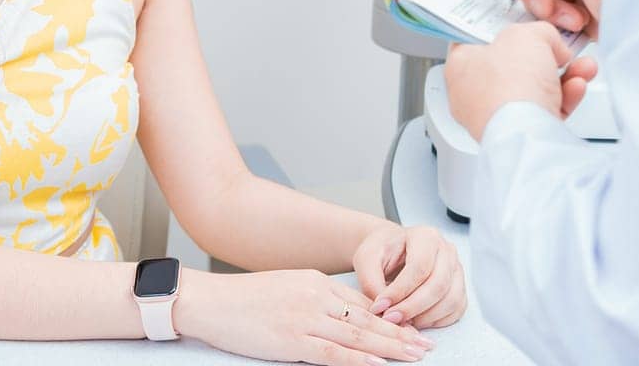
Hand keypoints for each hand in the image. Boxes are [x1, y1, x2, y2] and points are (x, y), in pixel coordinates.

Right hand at [175, 266, 435, 364]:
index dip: (391, 317)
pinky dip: (358, 360)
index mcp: (315, 281)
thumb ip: (315, 299)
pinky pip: (332, 353)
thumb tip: (343, 317)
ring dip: (390, 347)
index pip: (363, 303)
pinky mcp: (292, 340)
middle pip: (368, 319)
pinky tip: (377, 364)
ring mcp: (305, 318)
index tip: (413, 327)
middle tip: (427, 344)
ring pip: (358, 335)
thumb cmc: (243, 299)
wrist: (210, 301)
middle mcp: (316, 296)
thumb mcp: (286, 288)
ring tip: (415, 355)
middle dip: (401, 334)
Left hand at [352, 224, 465, 330]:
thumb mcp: (366, 260)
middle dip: (413, 307)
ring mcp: (456, 269)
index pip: (419, 267)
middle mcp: (446, 251)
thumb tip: (382, 309)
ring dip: (426, 317)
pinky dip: (437, 321)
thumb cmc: (382, 251)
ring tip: (403, 321)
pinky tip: (417, 320)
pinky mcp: (459, 288)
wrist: (392, 251)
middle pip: (438, 285)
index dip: (400, 291)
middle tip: (391, 318)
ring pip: (451, 300)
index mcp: (425, 236)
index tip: (382, 306)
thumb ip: (371, 282)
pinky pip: (456, 310)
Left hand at [445, 23, 598, 140]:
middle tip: (558, 48)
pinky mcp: (521, 134)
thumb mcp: (526, 34)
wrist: (526, 133)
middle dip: (545, 55)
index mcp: (460, 66)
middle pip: (512, 65)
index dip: (502, 28)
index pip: (476, 40)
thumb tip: (551, 43)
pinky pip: (545, 110)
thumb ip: (539, 31)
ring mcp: (497, 116)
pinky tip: (578, 85)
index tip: (523, 24)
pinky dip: (565, 97)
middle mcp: (474, 94)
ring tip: (582, 66)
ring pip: (533, 89)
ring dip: (563, 75)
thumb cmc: (510, 86)